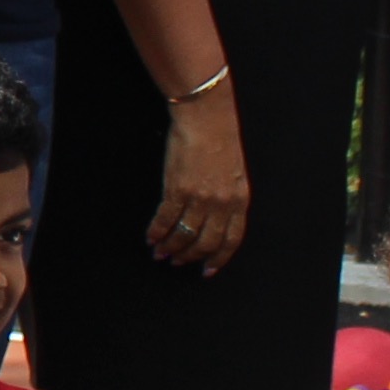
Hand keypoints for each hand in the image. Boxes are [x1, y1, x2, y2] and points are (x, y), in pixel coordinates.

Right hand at [147, 84, 245, 274]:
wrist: (206, 119)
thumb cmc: (220, 140)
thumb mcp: (234, 173)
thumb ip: (228, 198)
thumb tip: (213, 219)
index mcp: (239, 200)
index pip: (231, 240)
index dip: (218, 258)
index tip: (207, 270)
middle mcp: (221, 204)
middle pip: (206, 242)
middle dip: (189, 256)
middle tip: (177, 262)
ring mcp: (199, 198)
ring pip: (184, 234)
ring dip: (171, 247)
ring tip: (160, 253)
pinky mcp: (178, 189)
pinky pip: (166, 220)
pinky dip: (157, 232)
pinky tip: (150, 237)